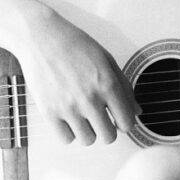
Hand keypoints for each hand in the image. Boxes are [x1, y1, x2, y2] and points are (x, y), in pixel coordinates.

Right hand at [14, 10, 141, 145]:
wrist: (42, 38)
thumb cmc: (75, 45)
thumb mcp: (107, 60)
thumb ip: (124, 87)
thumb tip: (137, 110)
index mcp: (108, 84)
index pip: (126, 122)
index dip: (125, 122)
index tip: (119, 119)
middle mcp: (90, 98)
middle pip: (108, 137)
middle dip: (108, 129)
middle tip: (102, 118)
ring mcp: (69, 108)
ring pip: (88, 140)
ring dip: (89, 131)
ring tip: (84, 115)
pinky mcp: (49, 113)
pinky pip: (66, 139)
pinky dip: (70, 132)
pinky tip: (69, 117)